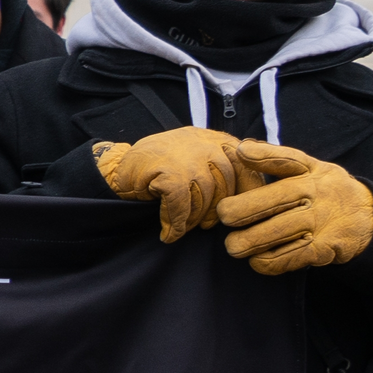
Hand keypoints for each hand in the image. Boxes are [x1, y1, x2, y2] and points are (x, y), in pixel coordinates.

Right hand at [94, 125, 252, 240]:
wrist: (117, 169)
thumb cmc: (160, 168)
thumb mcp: (197, 156)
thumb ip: (223, 166)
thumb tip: (255, 190)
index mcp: (216, 139)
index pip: (248, 167)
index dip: (248, 193)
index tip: (244, 212)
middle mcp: (205, 144)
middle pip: (226, 187)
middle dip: (216, 211)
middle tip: (207, 225)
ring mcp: (187, 157)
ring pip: (205, 199)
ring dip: (194, 220)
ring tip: (183, 227)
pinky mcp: (170, 173)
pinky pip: (183, 207)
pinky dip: (176, 224)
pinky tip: (170, 233)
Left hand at [217, 139, 372, 273]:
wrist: (370, 218)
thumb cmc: (327, 191)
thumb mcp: (311, 167)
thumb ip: (277, 158)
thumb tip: (241, 148)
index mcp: (311, 172)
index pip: (288, 160)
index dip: (264, 156)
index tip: (241, 153)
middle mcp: (316, 194)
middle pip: (274, 200)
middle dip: (243, 209)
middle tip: (223, 216)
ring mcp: (321, 222)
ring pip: (277, 231)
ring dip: (250, 241)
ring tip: (233, 246)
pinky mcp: (325, 248)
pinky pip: (292, 257)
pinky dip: (270, 261)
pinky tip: (257, 261)